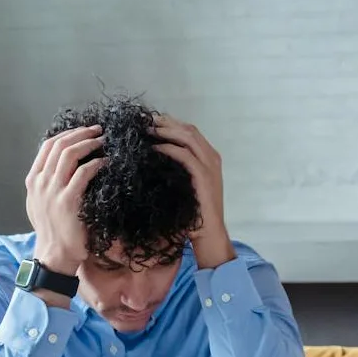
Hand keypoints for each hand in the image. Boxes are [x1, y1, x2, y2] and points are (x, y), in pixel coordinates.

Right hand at [25, 125, 104, 274]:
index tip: (84, 131)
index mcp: (33, 180)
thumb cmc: (53, 230)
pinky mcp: (68, 200)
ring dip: (89, 144)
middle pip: (59, 145)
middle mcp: (40, 182)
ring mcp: (53, 191)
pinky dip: (96, 164)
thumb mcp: (40, 203)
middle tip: (98, 130)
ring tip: (103, 142)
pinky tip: (106, 162)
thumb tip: (60, 166)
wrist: (54, 254)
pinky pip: (83, 173)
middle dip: (81, 133)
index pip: (47, 146)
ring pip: (69, 154)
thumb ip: (46, 183)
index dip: (67, 133)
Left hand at [151, 115, 234, 267]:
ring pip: (187, 137)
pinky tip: (154, 149)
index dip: (170, 124)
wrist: (208, 233)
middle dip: (166, 123)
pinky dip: (168, 148)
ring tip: (147, 131)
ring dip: (166, 131)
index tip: (151, 123)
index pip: (190, 132)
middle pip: (188, 129)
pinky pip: (184, 155)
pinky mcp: (203, 176)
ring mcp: (209, 166)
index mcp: (210, 158)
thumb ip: (178, 169)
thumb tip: (156, 157)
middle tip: (145, 123)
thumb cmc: (194, 213)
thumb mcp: (187, 185)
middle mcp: (212, 158)